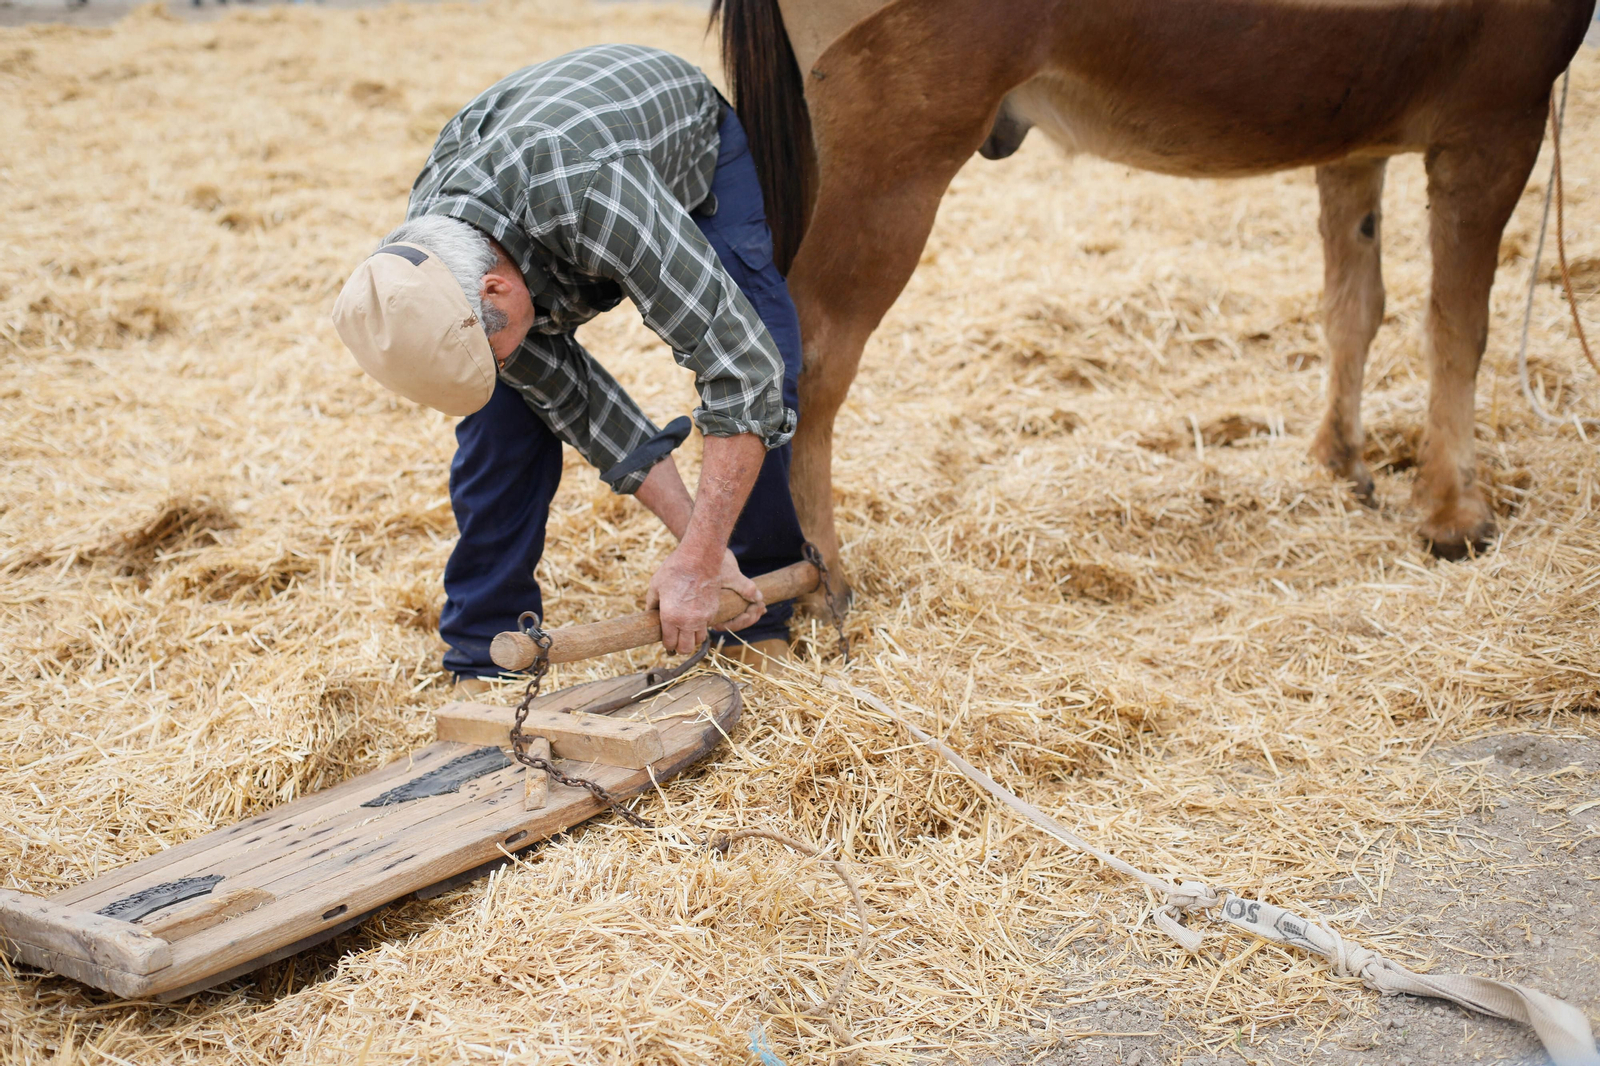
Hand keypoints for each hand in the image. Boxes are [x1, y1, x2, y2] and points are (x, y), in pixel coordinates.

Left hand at [646, 548, 764, 654]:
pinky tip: (696, 616)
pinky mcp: (714, 610)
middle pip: (685, 648)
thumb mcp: (655, 586)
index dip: (667, 644)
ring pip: (699, 640)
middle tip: (676, 639)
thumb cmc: (674, 570)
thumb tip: (651, 614)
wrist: (699, 559)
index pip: (670, 643)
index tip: (666, 641)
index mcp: (670, 617)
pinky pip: (708, 625)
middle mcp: (688, 621)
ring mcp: (703, 617)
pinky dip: (702, 625)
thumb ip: (652, 604)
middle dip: (679, 647)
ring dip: (692, 638)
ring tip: (686, 629)